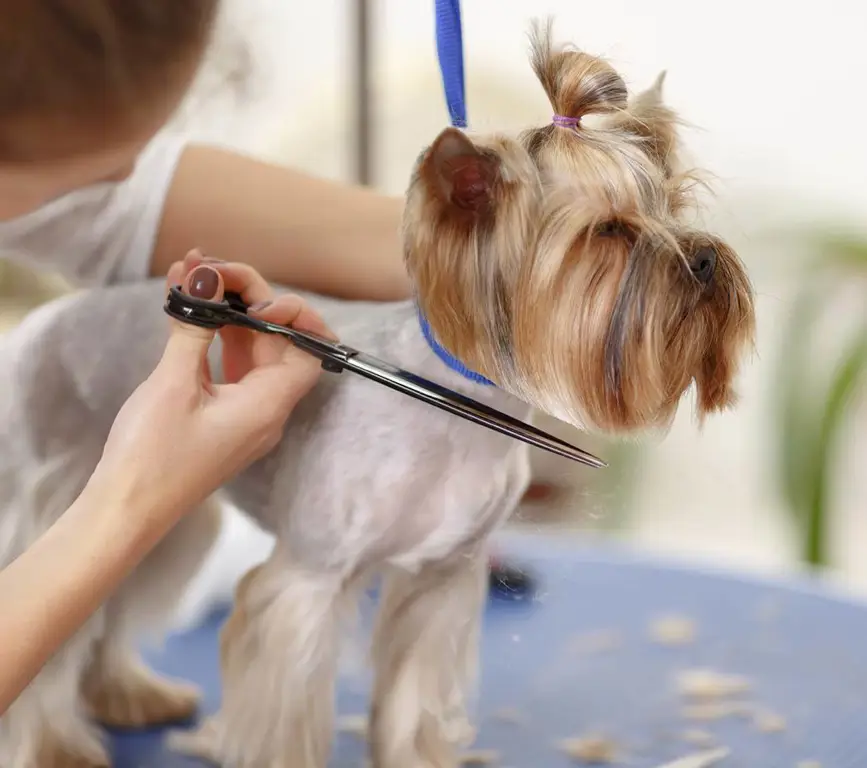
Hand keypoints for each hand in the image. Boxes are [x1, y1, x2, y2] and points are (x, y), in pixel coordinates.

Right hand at [90, 251, 333, 532]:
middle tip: (210, 270)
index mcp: (268, 406)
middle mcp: (265, 410)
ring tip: (193, 274)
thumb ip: (195, 328)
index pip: (308, 350)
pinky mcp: (220, 416)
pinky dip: (212, 336)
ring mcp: (243, 413)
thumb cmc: (151, 457)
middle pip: (276, 342)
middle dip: (249, 300)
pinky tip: (186, 306)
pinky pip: (227, 367)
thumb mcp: (174, 384)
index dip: (295, 316)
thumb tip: (206, 281)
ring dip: (227, 312)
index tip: (257, 298)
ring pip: (249, 350)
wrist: (124, 511)